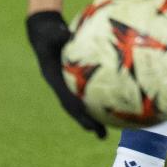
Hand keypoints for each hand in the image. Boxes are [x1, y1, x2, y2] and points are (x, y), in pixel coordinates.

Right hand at [26, 11, 105, 137]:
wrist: (44, 32)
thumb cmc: (48, 31)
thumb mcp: (51, 32)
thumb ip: (57, 35)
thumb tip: (65, 33)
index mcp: (55, 79)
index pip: (66, 99)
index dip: (76, 110)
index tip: (87, 121)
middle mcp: (62, 85)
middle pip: (76, 109)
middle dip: (88, 122)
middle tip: (102, 135)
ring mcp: (68, 84)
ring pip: (84, 103)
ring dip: (97, 116)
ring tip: (114, 127)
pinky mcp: (76, 80)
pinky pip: (91, 90)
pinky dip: (103, 98)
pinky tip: (121, 101)